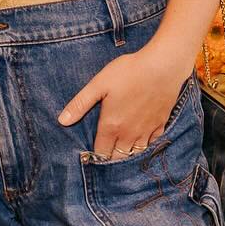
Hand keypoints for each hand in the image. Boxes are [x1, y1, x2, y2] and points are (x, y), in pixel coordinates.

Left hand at [55, 40, 190, 157]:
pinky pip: (152, 145)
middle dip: (111, 158)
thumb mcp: (99, 84)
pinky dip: (145, 146)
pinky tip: (141, 140)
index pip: (101, 153)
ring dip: (127, 154)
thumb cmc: (129, 72)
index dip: (95, 156)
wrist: (162, 66)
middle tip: (106, 151)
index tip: (92, 154)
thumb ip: (80, 104)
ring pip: (136, 154)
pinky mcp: (161, 125)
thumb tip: (62, 121)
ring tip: (122, 148)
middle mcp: (129, 134)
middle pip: (118, 158)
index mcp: (112, 126)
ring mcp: (146, 131)